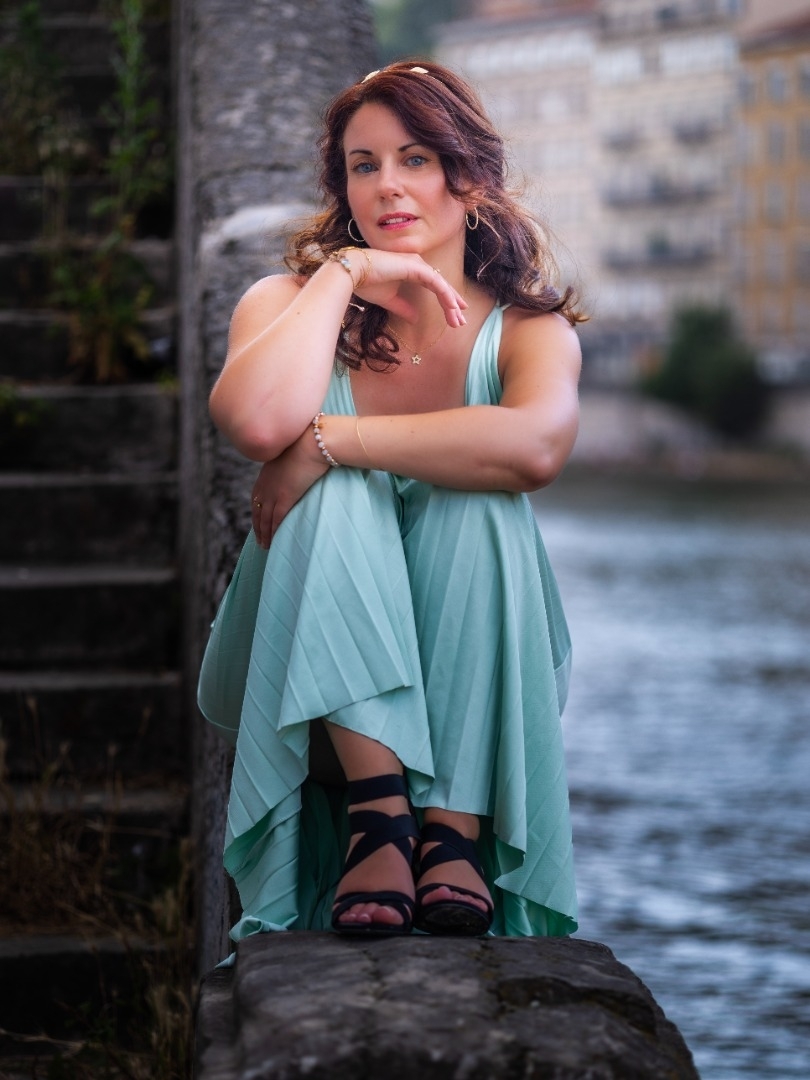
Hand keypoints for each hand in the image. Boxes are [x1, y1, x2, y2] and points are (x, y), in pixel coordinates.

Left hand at [251, 425, 328, 547]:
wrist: (313, 442)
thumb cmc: (309, 444)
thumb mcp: (293, 455)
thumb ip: (291, 465)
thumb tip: (299, 468)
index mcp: (266, 474)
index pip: (256, 498)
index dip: (257, 512)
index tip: (258, 522)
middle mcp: (266, 484)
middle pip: (258, 511)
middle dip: (258, 527)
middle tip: (260, 540)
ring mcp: (274, 491)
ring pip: (265, 519)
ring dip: (264, 534)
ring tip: (266, 546)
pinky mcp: (285, 497)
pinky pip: (276, 519)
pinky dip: (274, 531)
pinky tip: (274, 541)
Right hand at [350, 248, 466, 326]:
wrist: (352, 274)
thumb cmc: (366, 284)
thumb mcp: (389, 301)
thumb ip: (403, 308)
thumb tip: (415, 319)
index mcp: (411, 271)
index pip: (434, 287)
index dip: (446, 301)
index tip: (455, 315)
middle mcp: (417, 265)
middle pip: (441, 286)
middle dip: (452, 304)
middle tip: (461, 320)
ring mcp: (417, 264)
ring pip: (441, 284)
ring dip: (451, 302)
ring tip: (459, 318)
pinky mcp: (415, 266)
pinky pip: (435, 282)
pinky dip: (445, 294)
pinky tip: (452, 306)